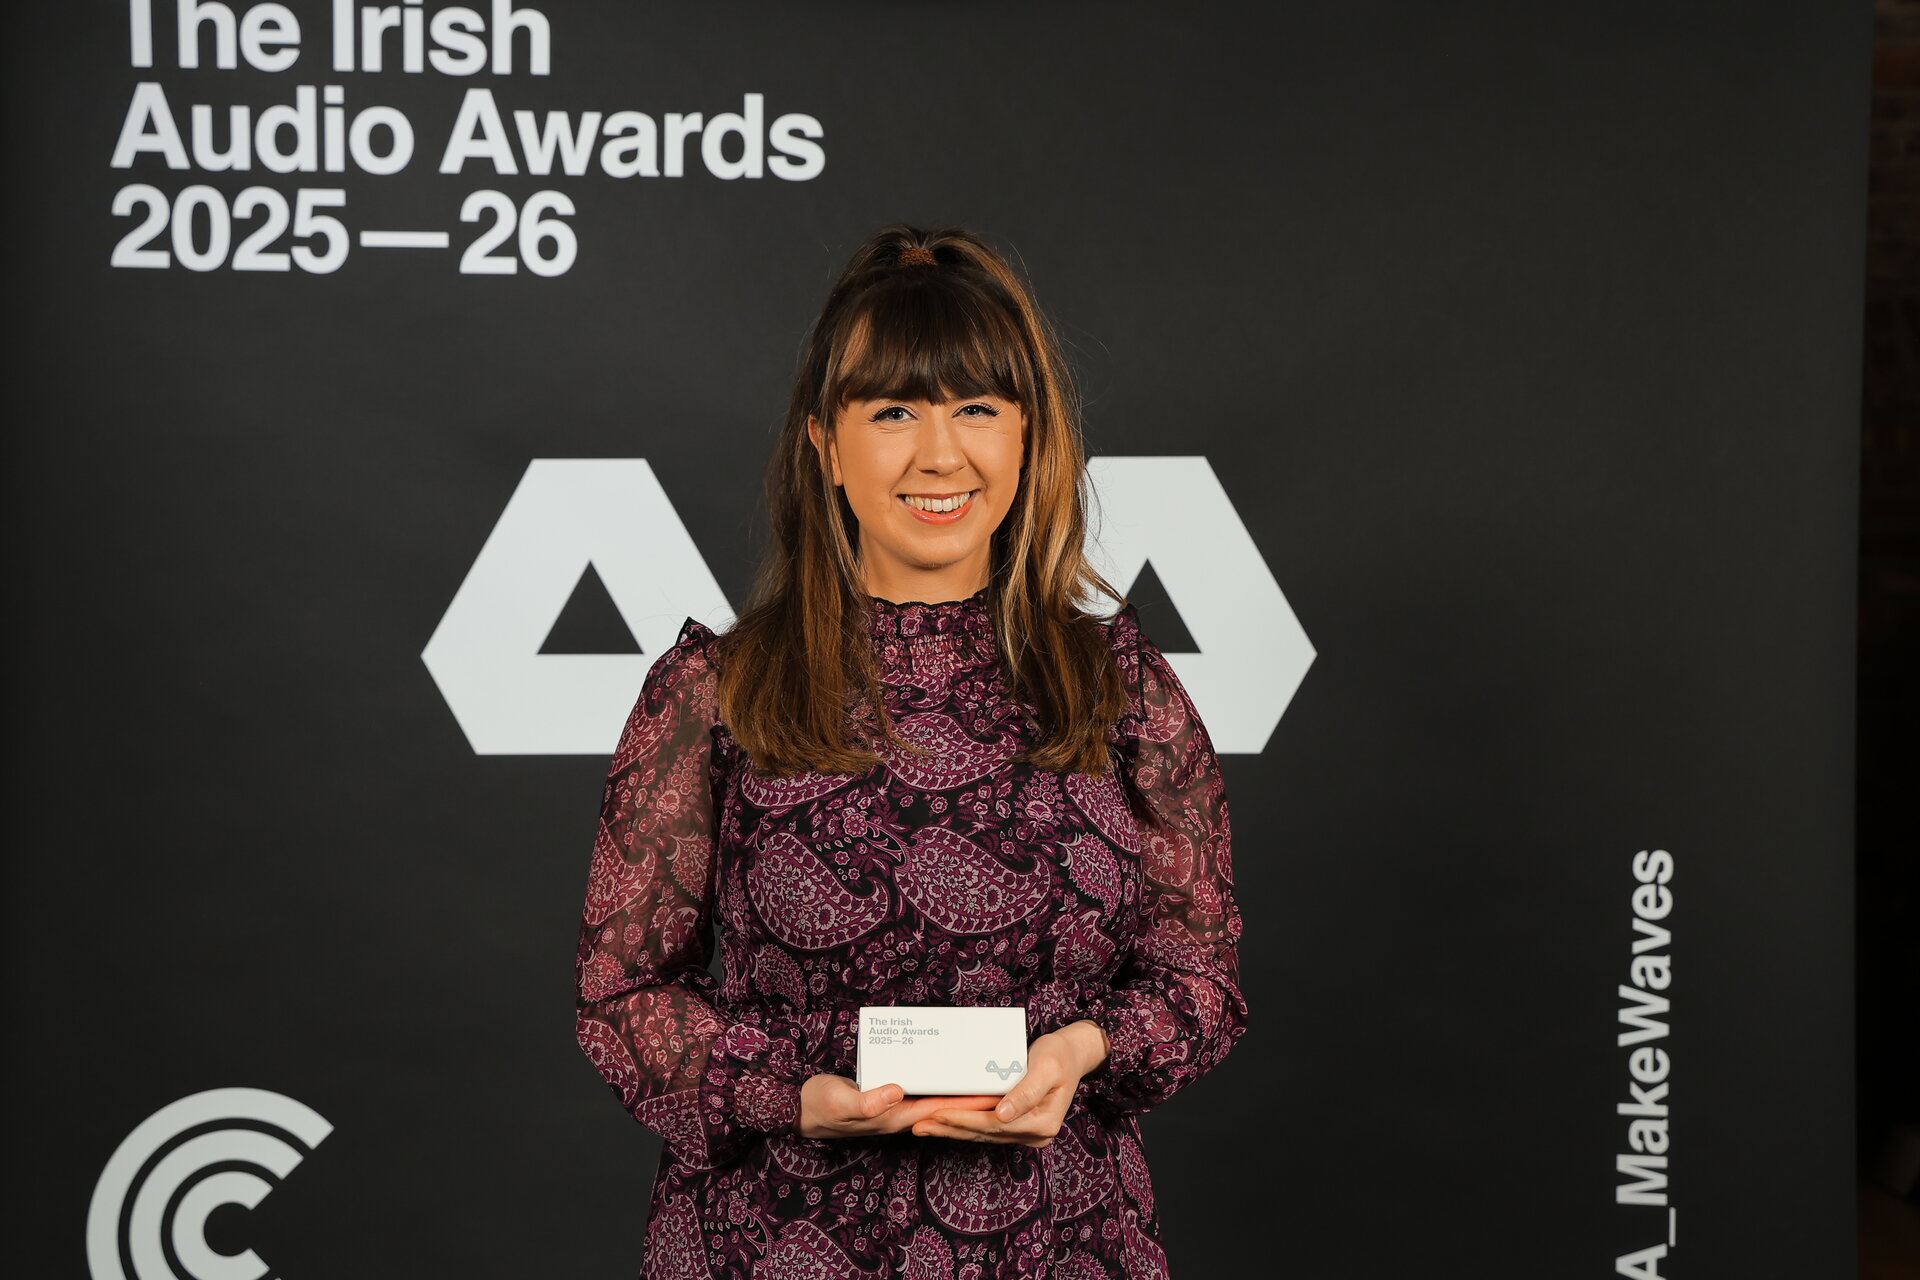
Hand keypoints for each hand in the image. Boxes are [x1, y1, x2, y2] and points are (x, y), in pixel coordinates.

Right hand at [793, 1074, 1001, 1140]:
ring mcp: (894, 1107)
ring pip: (935, 1098)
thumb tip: (896, 1092)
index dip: (969, 1101)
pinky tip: (946, 1069)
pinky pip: (920, 1090)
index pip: (941, 1109)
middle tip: (1002, 1080)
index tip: (996, 1093)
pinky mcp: (886, 1097)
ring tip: (983, 1073)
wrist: (798, 1109)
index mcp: (894, 1117)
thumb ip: (866, 1101)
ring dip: (958, 1089)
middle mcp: (900, 1114)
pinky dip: (937, 1081)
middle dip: (972, 1096)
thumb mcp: (839, 1102)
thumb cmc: (819, 1106)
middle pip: (945, 1106)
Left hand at [910, 1020, 1110, 1147]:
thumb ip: (1026, 1092)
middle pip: (984, 1133)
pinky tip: (943, 1122)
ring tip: (923, 1126)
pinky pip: (986, 1128)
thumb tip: (1003, 1116)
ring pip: (982, 1134)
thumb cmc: (1059, 1055)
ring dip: (952, 1130)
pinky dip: (964, 1125)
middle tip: (919, 1125)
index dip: (964, 1120)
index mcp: (1043, 1123)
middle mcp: (1035, 1134)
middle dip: (950, 1129)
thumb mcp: (1046, 1067)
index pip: (994, 1125)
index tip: (938, 1114)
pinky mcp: (1018, 1127)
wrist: (1072, 1055)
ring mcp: (1026, 1133)